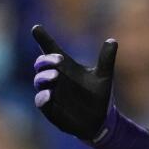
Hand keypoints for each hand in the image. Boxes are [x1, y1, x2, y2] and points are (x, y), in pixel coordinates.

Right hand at [31, 25, 116, 140]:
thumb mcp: (104, 76)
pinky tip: (49, 95)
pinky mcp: (50, 109)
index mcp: (65, 67)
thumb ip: (106, 59)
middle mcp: (55, 78)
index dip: (43, 39)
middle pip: (41, 64)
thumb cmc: (100, 95)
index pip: (50, 50)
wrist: (101, 120)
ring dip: (44, 77)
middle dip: (46, 61)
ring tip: (55, 75)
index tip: (36, 28)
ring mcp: (50, 93)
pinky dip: (43, 98)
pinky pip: (41, 102)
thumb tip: (112, 41)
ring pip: (39, 82)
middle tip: (59, 61)